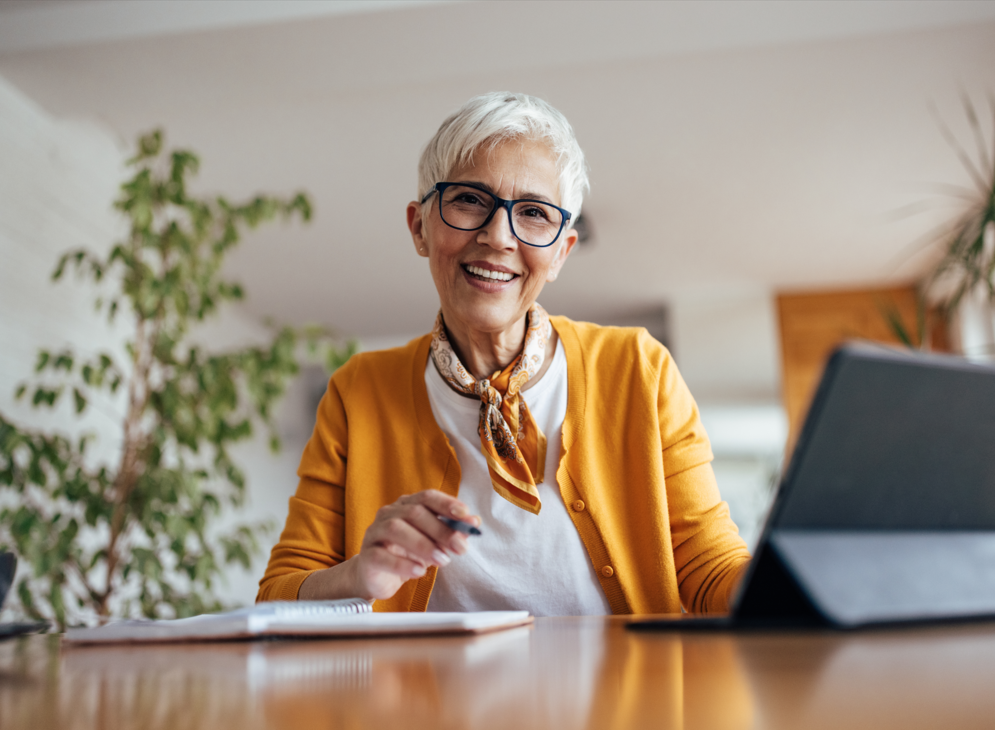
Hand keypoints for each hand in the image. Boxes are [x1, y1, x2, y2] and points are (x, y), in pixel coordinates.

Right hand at [299, 490, 478, 601]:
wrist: (378, 576)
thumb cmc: (408, 554)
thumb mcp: (434, 542)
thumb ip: (452, 530)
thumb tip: (474, 522)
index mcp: (406, 505)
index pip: (427, 497)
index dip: (446, 503)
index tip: (465, 514)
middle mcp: (389, 514)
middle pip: (415, 513)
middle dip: (441, 530)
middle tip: (460, 547)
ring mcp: (375, 533)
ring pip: (396, 529)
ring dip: (423, 545)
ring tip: (443, 560)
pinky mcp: (367, 555)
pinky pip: (381, 556)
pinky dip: (402, 564)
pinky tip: (420, 571)